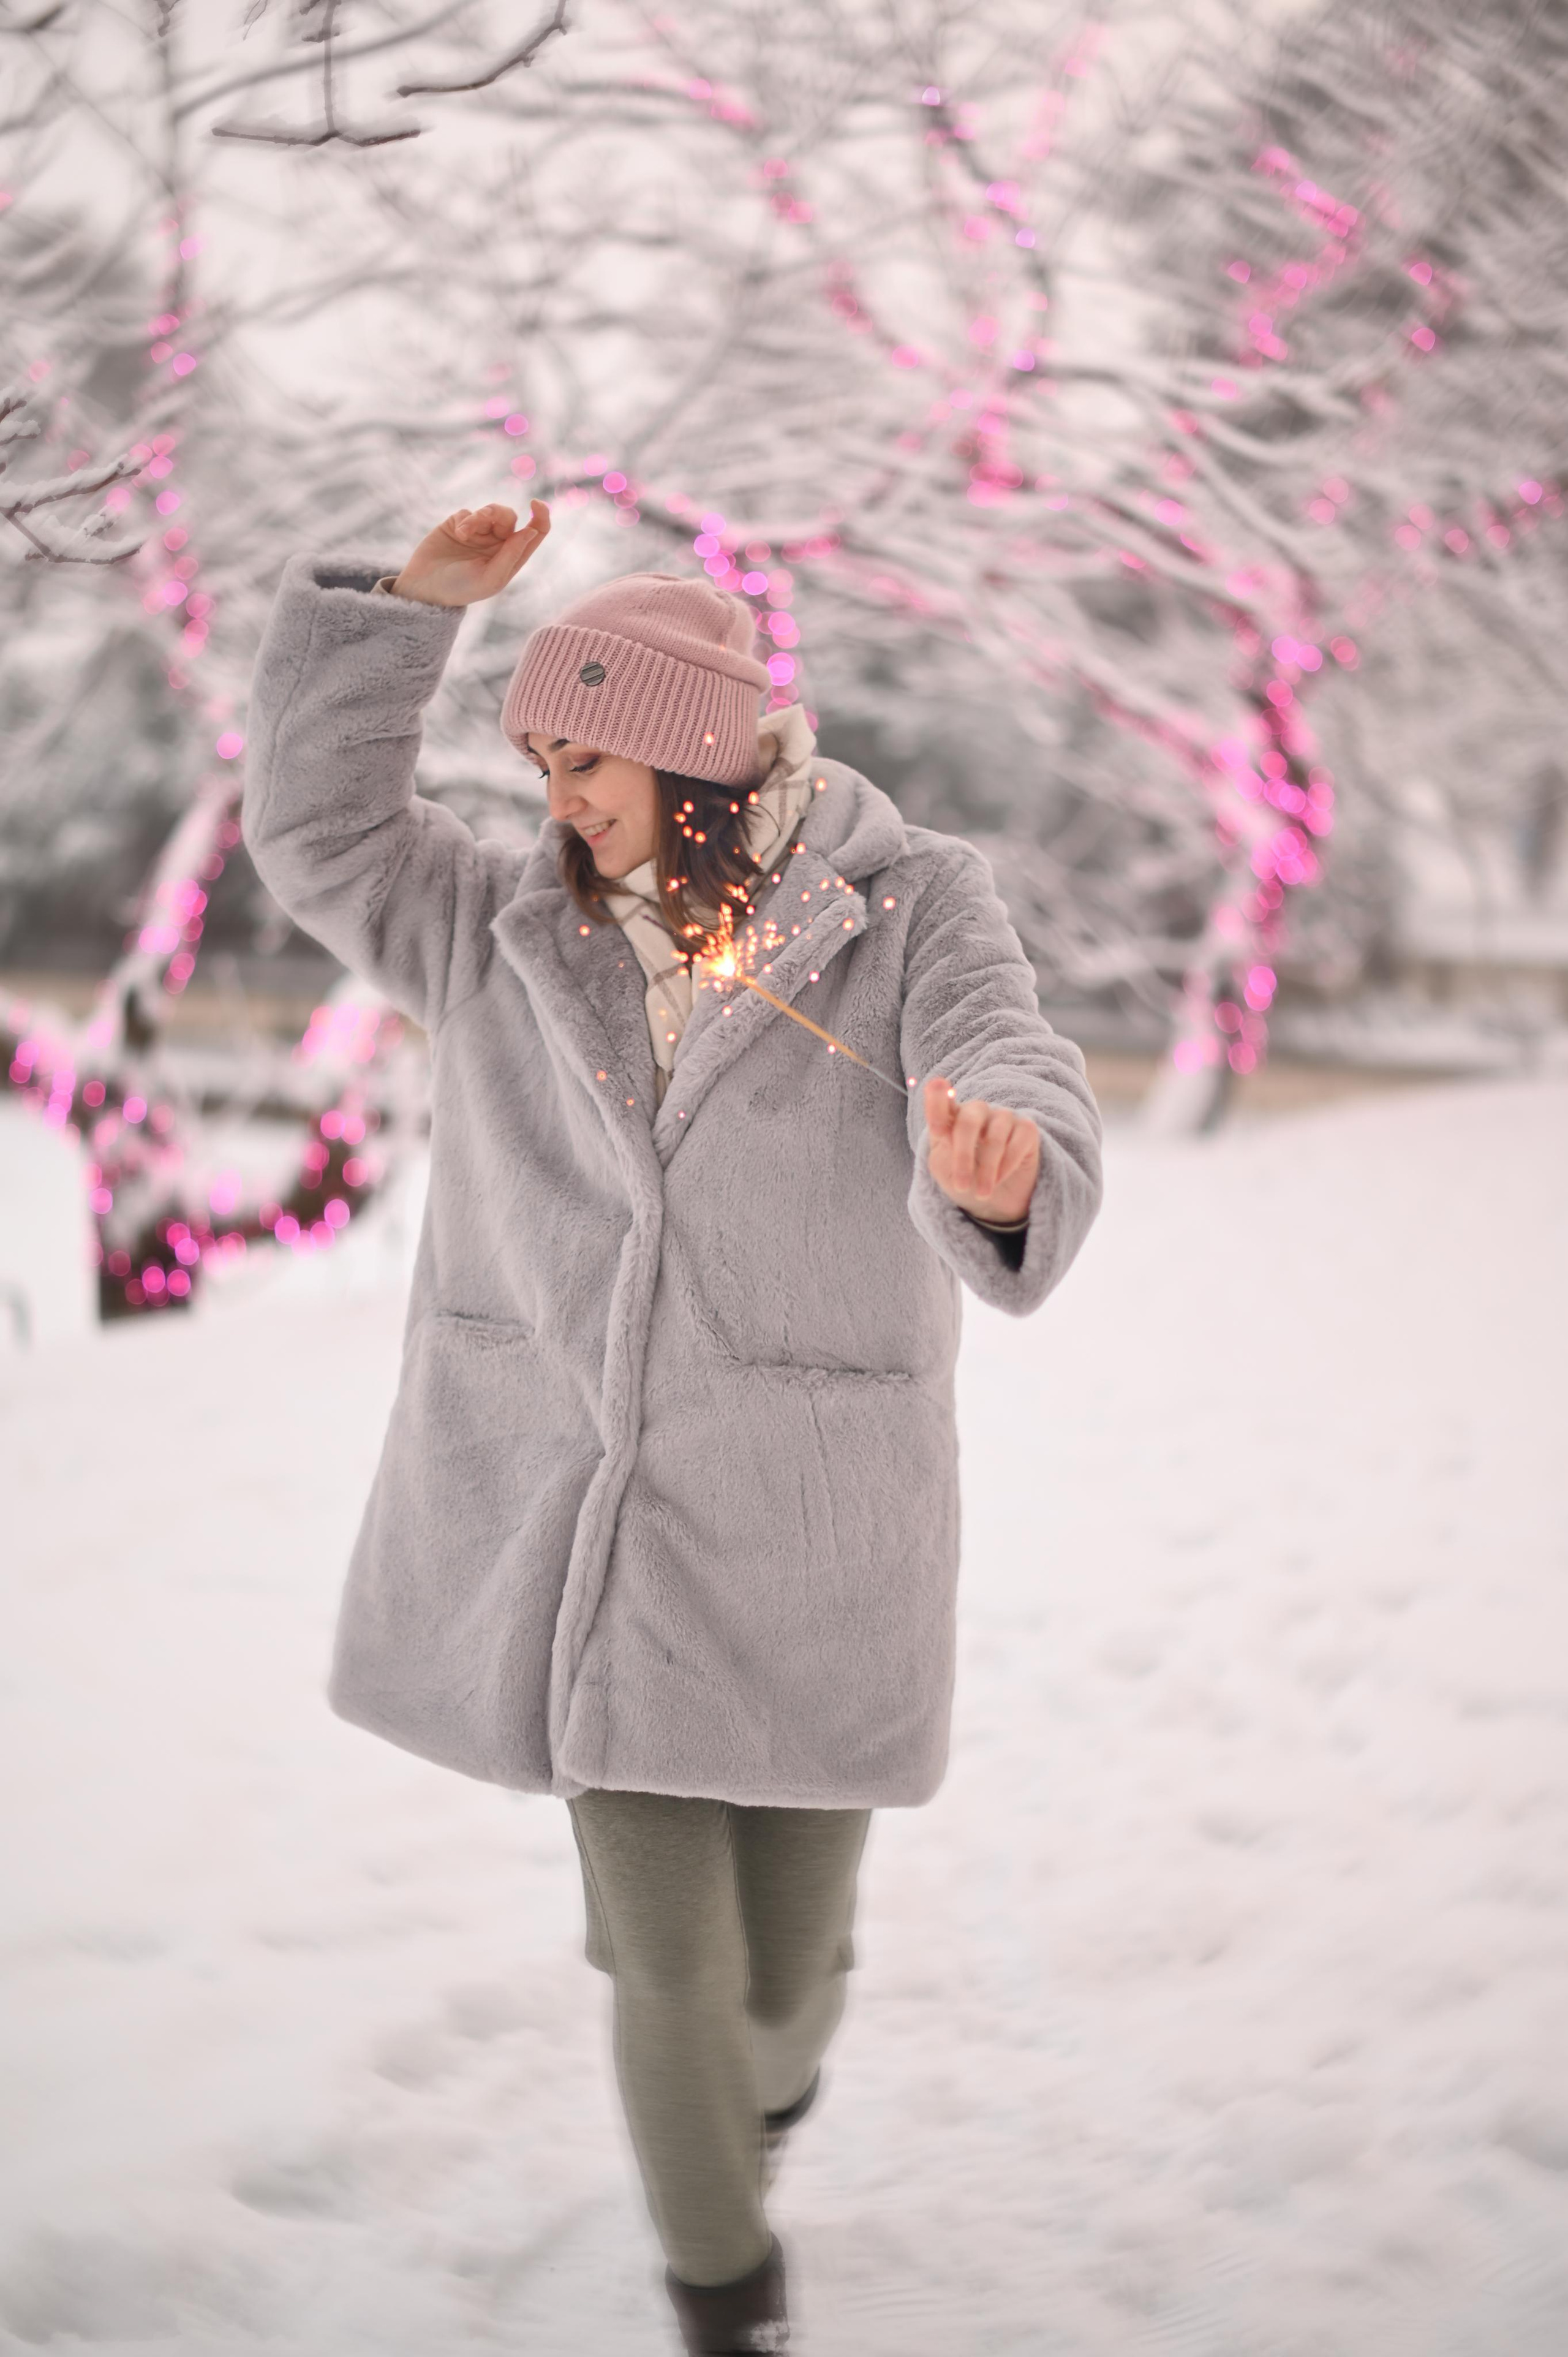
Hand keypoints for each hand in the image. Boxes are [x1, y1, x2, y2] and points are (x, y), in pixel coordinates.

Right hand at [391, 499, 550, 606]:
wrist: (424, 587)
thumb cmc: (460, 589)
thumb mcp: (490, 577)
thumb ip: (511, 555)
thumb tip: (532, 530)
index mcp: (511, 558)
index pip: (535, 532)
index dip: (541, 516)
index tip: (537, 504)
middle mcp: (498, 544)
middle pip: (510, 516)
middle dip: (498, 514)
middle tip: (485, 517)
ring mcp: (478, 533)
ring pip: (489, 511)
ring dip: (479, 516)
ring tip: (465, 531)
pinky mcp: (458, 524)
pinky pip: (468, 512)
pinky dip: (465, 520)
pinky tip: (458, 533)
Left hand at [923, 1074, 1039, 1224]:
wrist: (994, 1202)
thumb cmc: (965, 1178)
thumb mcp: (943, 1165)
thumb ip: (941, 1140)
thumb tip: (942, 1122)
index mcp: (952, 1118)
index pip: (943, 1101)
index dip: (938, 1100)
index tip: (936, 1098)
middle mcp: (977, 1112)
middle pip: (968, 1123)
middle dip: (963, 1157)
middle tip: (961, 1186)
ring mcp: (1003, 1118)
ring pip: (993, 1138)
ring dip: (986, 1170)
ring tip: (982, 1193)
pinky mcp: (1026, 1129)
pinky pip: (1016, 1144)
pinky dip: (1005, 1167)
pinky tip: (999, 1180)